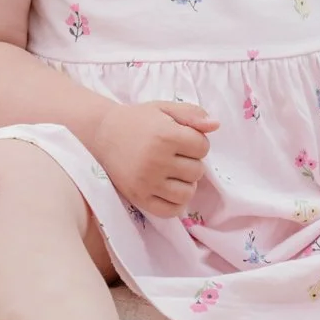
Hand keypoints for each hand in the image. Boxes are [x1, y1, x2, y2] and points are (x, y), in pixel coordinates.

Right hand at [93, 100, 218, 216]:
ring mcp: (147, 182)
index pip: (203, 146)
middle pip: (197, 171)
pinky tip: (169, 188)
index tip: (183, 139)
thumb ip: (192, 114)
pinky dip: (176, 202)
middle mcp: (156, 160)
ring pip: (187, 192)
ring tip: (174, 172)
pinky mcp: (138, 198)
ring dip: (186, 183)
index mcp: (165, 135)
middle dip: (191, 161)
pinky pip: (171, 210)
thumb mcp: (164, 109)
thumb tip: (216, 125)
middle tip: (175, 155)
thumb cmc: (137, 120)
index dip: (197, 141)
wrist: (103, 134)